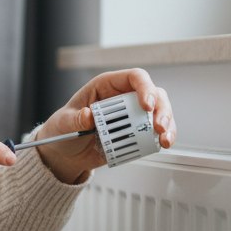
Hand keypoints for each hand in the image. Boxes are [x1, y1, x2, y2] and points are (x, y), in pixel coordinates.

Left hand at [35, 68, 176, 182]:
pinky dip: (164, 136)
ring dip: (167, 124)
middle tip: (158, 126)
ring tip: (164, 139)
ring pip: (160, 110)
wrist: (65, 153)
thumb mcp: (63, 123)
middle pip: (154, 93)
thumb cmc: (62, 130)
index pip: (133, 77)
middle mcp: (123, 97)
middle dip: (161, 109)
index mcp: (106, 86)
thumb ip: (75, 120)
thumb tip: (88, 116)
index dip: (144, 88)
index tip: (146, 105)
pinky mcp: (136, 132)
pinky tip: (163, 144)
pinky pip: (156, 130)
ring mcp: (132, 115)